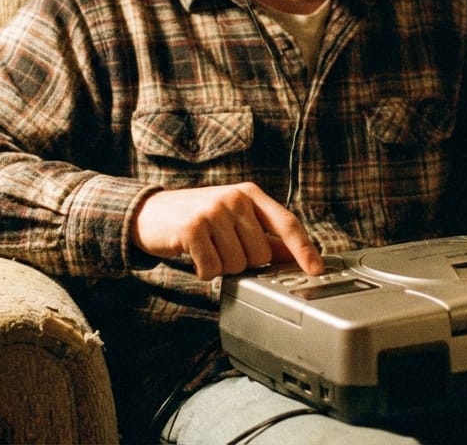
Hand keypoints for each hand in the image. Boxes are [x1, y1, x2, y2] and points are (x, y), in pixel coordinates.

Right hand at [131, 183, 324, 279]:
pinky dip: (204, 271)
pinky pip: (213, 268)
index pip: (286, 223)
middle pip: (261, 254)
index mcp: (250, 194)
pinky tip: (194, 257)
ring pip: (238, 264)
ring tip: (207, 250)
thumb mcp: (232, 218)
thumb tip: (296, 258)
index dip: (304, 249)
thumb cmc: (196, 218)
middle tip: (222, 249)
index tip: (317, 269)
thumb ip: (263, 235)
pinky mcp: (193, 228)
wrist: (149, 213)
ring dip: (222, 267)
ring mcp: (214, 211)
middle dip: (244, 262)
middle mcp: (234, 198)